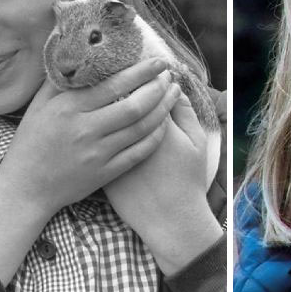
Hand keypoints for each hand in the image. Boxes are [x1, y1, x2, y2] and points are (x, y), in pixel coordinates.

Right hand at [0, 58, 176, 283]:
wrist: (26, 187)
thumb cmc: (32, 141)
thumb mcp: (39, 104)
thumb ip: (60, 79)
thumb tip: (75, 49)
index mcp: (69, 108)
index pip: (113, 84)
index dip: (141, 71)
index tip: (158, 61)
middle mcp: (85, 129)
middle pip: (134, 105)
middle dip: (158, 88)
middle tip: (169, 76)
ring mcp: (98, 153)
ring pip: (142, 128)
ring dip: (163, 109)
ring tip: (173, 94)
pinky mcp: (106, 173)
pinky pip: (140, 152)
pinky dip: (157, 135)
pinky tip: (165, 123)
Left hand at [104, 92, 221, 274]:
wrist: (170, 220)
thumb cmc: (187, 180)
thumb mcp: (196, 142)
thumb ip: (185, 112)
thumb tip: (174, 88)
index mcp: (153, 124)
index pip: (143, 89)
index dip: (144, 77)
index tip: (148, 72)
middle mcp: (128, 136)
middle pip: (117, 99)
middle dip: (122, 85)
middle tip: (127, 79)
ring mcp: (110, 154)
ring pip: (101, 119)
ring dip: (104, 104)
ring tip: (112, 94)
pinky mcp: (100, 169)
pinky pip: (94, 142)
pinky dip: (96, 130)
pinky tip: (102, 123)